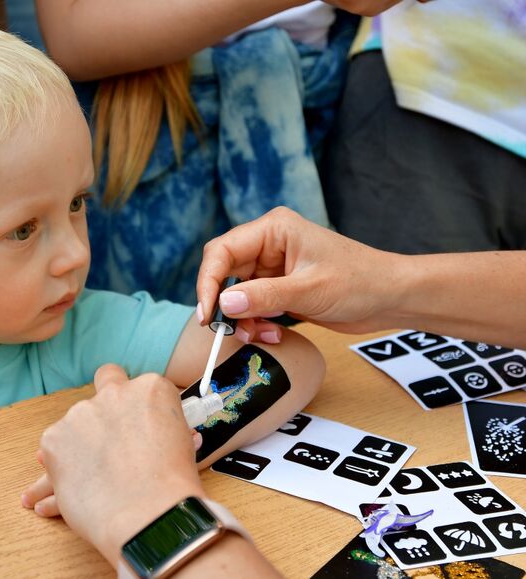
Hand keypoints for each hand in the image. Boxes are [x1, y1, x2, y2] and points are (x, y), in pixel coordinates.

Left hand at [30, 364, 205, 564]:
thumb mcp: (181, 441)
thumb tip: (149, 430)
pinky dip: (63, 462)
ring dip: (84, 439)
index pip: (137, 386)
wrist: (147, 515)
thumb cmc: (172, 484)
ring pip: (78, 420)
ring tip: (95, 476)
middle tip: (111, 438)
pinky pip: (56, 446)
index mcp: (150, 388)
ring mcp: (80, 413)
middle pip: (105, 385)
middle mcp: (113, 392)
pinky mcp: (54, 437)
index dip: (136, 407)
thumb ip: (159, 425)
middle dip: (106, 406)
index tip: (136, 426)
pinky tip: (77, 486)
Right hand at [197, 207, 402, 337]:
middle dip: (224, 304)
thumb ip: (264, 297)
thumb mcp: (309, 290)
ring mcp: (272, 267)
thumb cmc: (359, 282)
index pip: (222, 251)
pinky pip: (251, 306)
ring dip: (242, 319)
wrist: (390, 297)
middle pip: (224, 272)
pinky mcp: (278, 288)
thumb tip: (223, 304)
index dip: (208, 281)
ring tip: (261, 335)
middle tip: (227, 330)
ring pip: (235, 294)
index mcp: (273, 229)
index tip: (208, 313)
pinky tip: (274, 334)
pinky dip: (256, 323)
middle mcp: (267, 244)